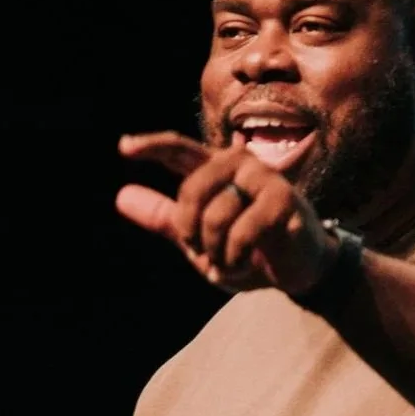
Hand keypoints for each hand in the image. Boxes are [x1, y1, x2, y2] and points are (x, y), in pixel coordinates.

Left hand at [115, 132, 338, 294]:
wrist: (294, 269)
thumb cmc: (247, 247)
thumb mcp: (197, 237)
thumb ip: (163, 217)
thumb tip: (121, 196)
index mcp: (215, 168)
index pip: (178, 149)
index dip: (151, 146)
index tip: (124, 147)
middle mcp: (238, 164)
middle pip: (191, 191)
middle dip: (191, 232)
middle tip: (205, 252)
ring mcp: (264, 178)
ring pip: (215, 216)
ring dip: (217, 253)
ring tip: (232, 260)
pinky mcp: (283, 200)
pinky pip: (241, 232)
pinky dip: (237, 257)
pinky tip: (247, 261)